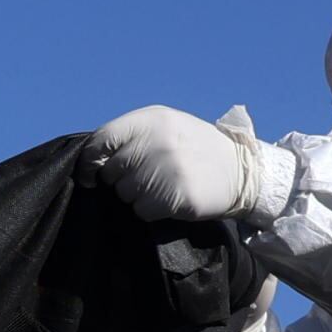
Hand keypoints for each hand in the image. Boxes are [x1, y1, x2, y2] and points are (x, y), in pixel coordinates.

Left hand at [86, 105, 290, 227]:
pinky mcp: (177, 197)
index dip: (89, 160)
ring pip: (124, 194)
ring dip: (137, 196)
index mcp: (152, 120)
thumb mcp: (166, 127)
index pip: (102, 139)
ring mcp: (168, 170)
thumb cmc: (195, 148)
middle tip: (146, 178)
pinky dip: (151, 210)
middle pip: (111, 171)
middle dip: (120, 180)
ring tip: (162, 186)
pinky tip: (170, 200)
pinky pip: (142, 211)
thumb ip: (131, 136)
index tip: (90, 174)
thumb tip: (92, 160)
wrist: (242, 170)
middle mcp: (158, 142)